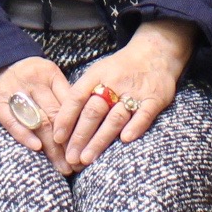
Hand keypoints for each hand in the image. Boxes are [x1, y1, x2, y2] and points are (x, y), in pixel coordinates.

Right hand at [0, 57, 74, 173]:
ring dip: (52, 148)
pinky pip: (13, 121)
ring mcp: (15, 91)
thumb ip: (60, 95)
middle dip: (68, 144)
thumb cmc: (24, 74)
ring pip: (39, 122)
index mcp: (49, 73)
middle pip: (55, 115)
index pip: (69, 103)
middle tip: (76, 166)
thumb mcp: (45, 75)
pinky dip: (25, 135)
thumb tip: (82, 125)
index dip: (79, 128)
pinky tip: (37, 149)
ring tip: (62, 167)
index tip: (86, 149)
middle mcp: (34, 81)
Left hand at [55, 18, 194, 167]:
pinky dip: (135, 127)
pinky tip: (125, 140)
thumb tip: (61, 122)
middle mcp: (114, 83)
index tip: (57, 138)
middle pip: (93, 111)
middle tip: (71, 158)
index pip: (76, 97)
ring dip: (100, 139)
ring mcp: (135, 91)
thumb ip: (83, 93)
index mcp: (97, 75)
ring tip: (87, 158)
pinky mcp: (154, 99)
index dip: (65, 118)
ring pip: (115, 117)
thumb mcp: (98, 72)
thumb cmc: (120, 69)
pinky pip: (144, 114)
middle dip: (80, 136)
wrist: (155, 52)